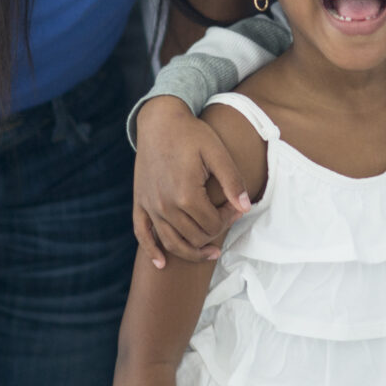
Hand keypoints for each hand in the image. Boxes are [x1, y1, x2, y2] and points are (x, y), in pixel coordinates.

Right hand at [132, 96, 249, 266]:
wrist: (159, 121)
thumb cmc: (192, 135)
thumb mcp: (217, 152)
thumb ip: (232, 181)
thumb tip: (245, 208)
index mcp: (186, 194)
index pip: (213, 224)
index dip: (229, 219)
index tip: (235, 206)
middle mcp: (165, 205)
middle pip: (194, 237)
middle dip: (215, 232)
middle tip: (226, 217)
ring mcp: (150, 206)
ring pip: (172, 242)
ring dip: (192, 252)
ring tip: (209, 254)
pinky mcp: (140, 203)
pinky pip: (142, 235)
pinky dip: (152, 251)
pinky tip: (161, 264)